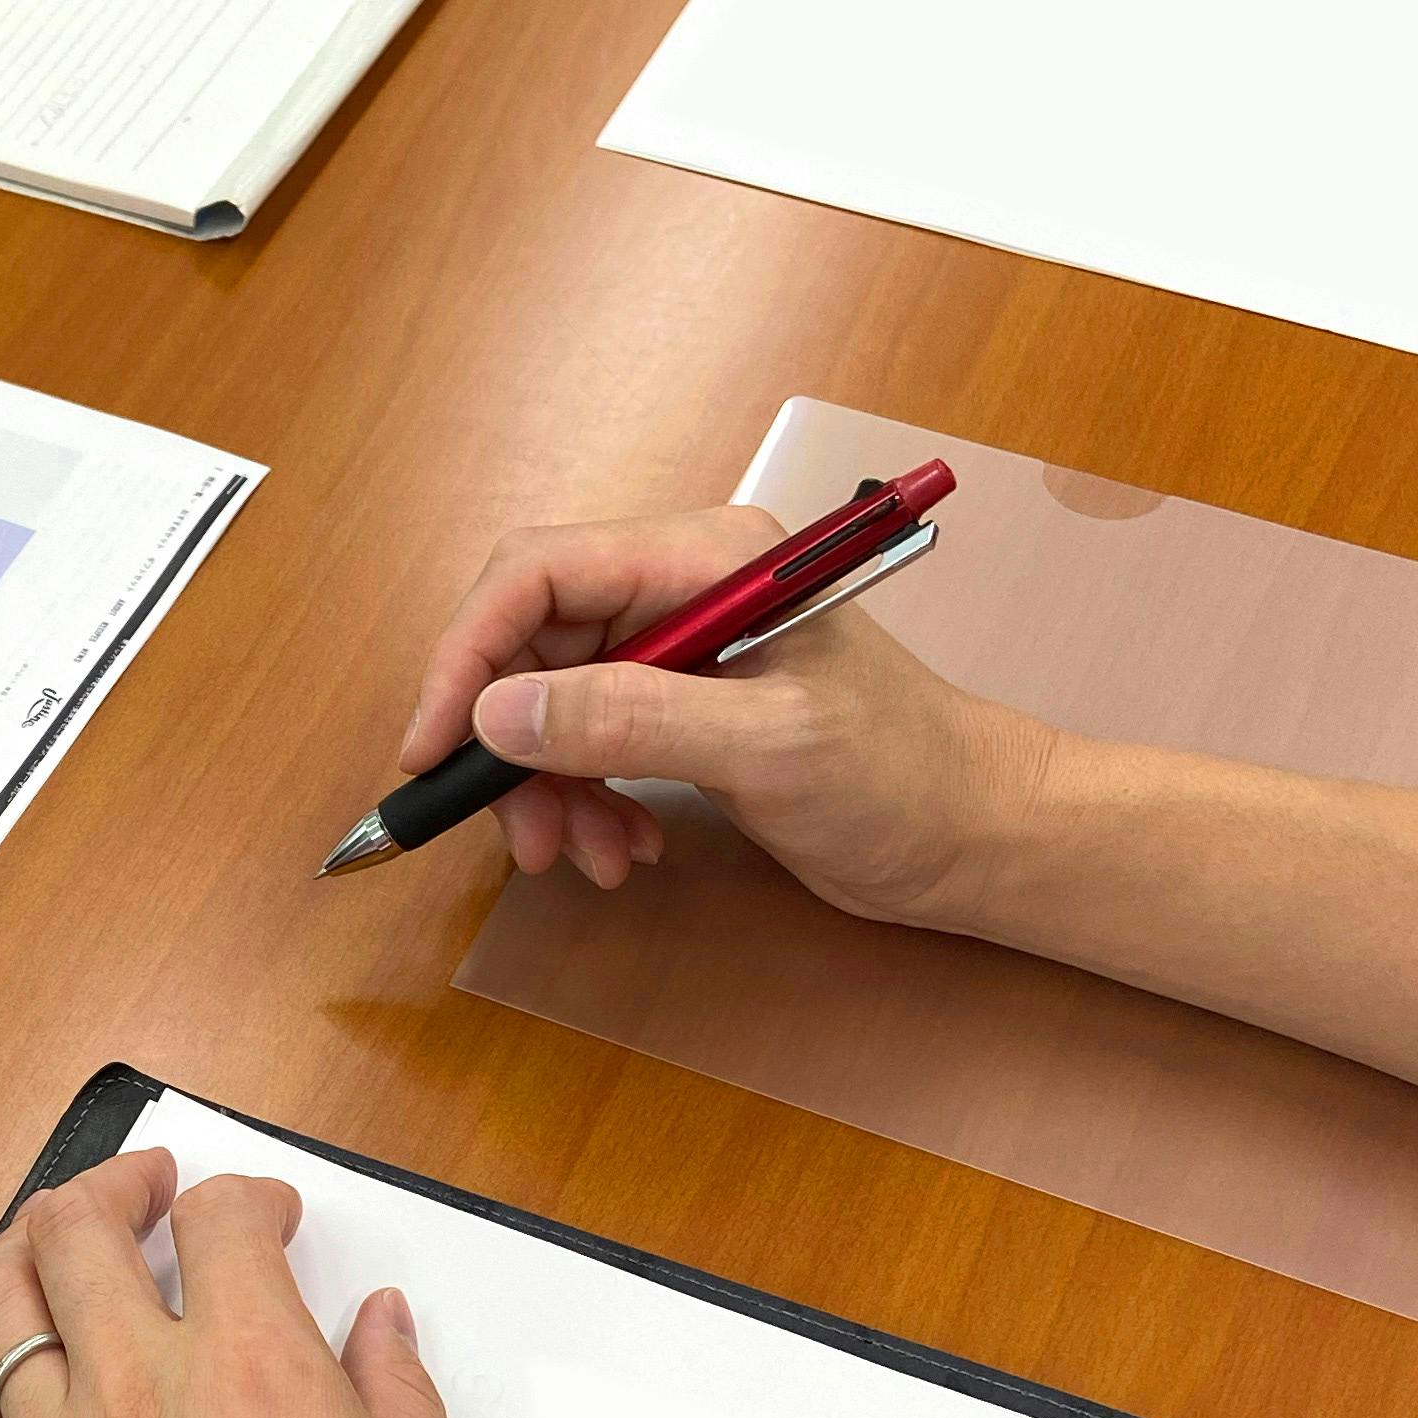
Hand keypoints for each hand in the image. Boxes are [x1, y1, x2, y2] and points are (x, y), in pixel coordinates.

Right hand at [402, 506, 1054, 927]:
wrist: (983, 839)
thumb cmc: (907, 778)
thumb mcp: (767, 747)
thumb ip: (630, 720)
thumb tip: (497, 715)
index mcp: (705, 560)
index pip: (539, 573)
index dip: (468, 653)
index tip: (434, 745)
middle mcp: (680, 588)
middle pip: (531, 642)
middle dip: (510, 741)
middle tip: (518, 833)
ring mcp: (679, 649)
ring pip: (550, 703)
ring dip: (546, 788)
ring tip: (582, 858)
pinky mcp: (681, 708)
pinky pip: (588, 743)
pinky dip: (584, 801)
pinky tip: (620, 850)